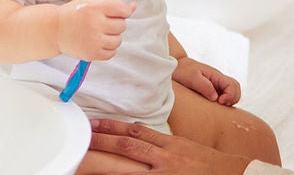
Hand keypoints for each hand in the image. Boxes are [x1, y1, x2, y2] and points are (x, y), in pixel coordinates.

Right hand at [57, 0, 134, 60]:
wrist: (55, 30)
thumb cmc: (73, 14)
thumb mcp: (90, 2)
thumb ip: (111, 4)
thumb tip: (133, 6)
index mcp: (94, 8)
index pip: (122, 9)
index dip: (125, 10)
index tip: (120, 12)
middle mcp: (95, 24)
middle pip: (122, 25)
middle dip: (115, 23)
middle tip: (103, 23)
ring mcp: (94, 40)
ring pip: (118, 40)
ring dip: (112, 37)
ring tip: (100, 33)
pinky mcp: (92, 54)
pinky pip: (112, 53)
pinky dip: (108, 48)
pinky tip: (98, 42)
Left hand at [88, 119, 254, 173]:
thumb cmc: (210, 165)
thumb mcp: (186, 148)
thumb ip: (163, 145)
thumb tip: (139, 137)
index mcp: (170, 144)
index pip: (136, 131)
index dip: (113, 127)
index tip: (94, 124)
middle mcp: (166, 158)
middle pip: (128, 147)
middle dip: (103, 141)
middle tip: (82, 137)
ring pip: (128, 169)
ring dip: (105, 165)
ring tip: (84, 161)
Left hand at [173, 58, 240, 106]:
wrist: (174, 68)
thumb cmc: (182, 71)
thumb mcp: (191, 77)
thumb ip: (204, 86)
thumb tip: (215, 97)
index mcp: (216, 76)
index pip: (233, 85)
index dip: (231, 95)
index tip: (220, 101)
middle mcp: (218, 81)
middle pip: (235, 89)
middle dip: (233, 99)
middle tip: (221, 105)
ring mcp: (215, 86)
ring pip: (230, 94)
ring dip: (228, 102)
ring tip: (218, 107)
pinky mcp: (210, 92)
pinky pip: (221, 97)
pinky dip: (222, 103)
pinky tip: (213, 108)